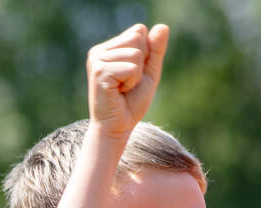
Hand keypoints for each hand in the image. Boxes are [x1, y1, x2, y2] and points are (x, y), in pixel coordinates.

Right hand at [86, 23, 169, 140]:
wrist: (117, 128)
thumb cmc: (131, 103)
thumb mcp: (149, 73)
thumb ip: (155, 50)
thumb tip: (163, 26)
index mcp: (109, 48)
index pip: (139, 31)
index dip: (145, 55)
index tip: (132, 75)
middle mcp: (99, 50)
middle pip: (137, 37)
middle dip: (140, 64)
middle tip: (127, 83)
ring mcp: (97, 59)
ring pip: (135, 54)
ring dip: (136, 76)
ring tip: (122, 88)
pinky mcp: (99, 71)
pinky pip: (131, 68)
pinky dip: (131, 82)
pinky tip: (118, 92)